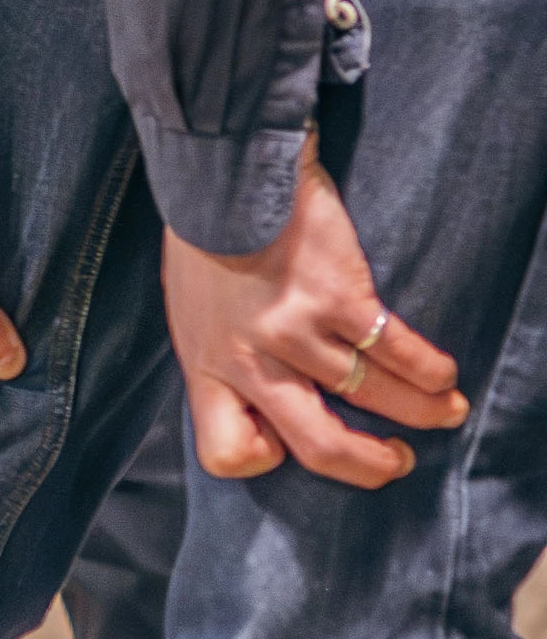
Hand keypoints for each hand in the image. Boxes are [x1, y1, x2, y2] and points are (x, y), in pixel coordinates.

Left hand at [165, 151, 462, 490]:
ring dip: (420, 411)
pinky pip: (395, 350)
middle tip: (397, 461)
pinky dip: (428, 368)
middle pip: (317, 446)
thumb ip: (223, 356)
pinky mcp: (336, 296)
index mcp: (205, 367)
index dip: (265, 457)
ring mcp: (294, 331)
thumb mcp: (192, 311)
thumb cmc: (204, 240)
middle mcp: (249, 360)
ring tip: (446, 411)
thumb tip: (259, 392)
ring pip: (371, 396)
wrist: (224, 172)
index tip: (286, 440)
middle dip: (369, 466)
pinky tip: (440, 372)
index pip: (227, 453)